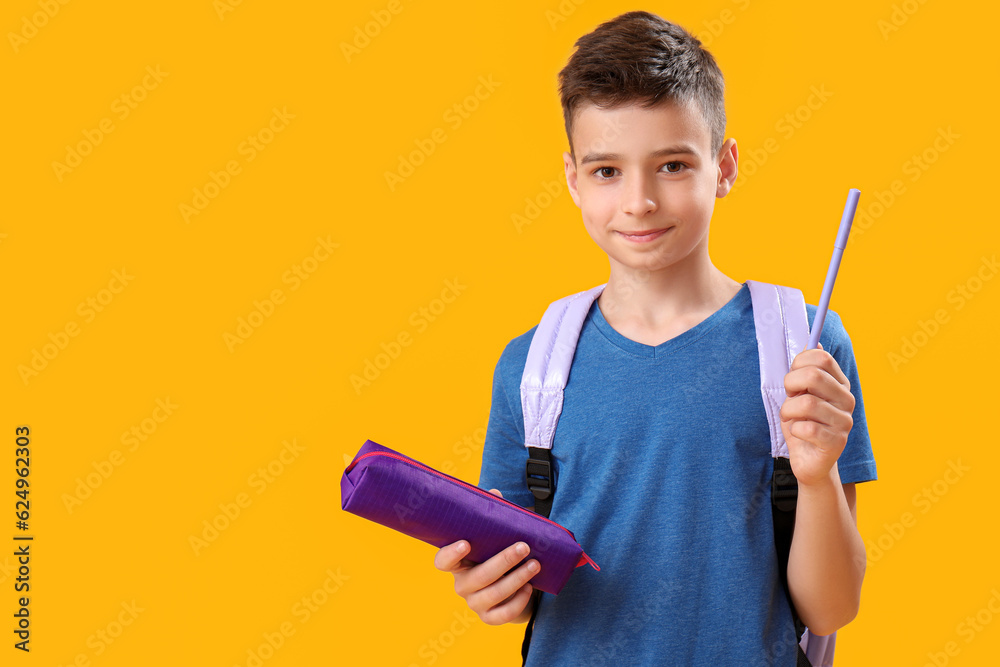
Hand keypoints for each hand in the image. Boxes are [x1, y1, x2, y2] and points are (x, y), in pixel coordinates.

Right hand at [433, 489, 539, 624]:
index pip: (442, 561)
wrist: (515, 586)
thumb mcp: (496, 536)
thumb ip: (492, 516)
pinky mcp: (489, 618)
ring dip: (516, 578)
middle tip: (524, 546)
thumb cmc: (500, 554)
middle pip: (478, 576)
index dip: (450, 554)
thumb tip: (494, 493)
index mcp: (458, 563)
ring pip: (493, 594)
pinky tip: (529, 588)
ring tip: (535, 564)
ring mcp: (475, 603)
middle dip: (503, 561)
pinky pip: (503, 614)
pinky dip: (518, 601)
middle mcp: (462, 584)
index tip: (466, 543)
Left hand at [780, 342, 855, 486]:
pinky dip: (794, 430)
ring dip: (788, 412)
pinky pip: (805, 427)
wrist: (809, 461)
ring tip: (792, 420)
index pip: (821, 358)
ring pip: (805, 403)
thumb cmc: (802, 424)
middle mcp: (847, 400)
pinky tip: (799, 435)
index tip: (792, 379)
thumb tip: (814, 342)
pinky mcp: (836, 442)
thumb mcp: (799, 393)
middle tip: (789, 398)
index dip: (798, 364)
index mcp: (839, 384)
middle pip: (813, 376)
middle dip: (790, 385)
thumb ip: (806, 370)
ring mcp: (844, 422)